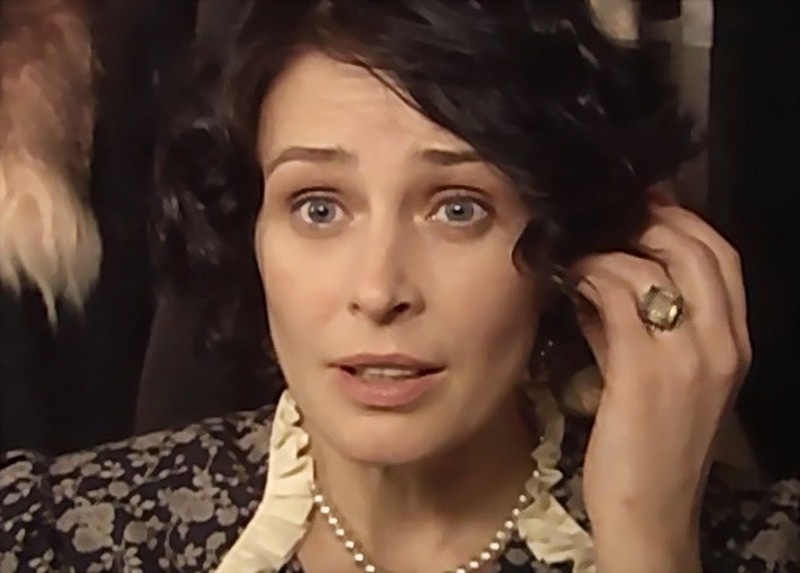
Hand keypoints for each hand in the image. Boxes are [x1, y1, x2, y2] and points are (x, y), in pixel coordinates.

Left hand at [570, 205, 750, 571]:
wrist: (649, 509)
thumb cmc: (648, 444)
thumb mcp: (654, 376)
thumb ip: (632, 327)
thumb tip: (598, 281)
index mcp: (734, 344)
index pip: (724, 258)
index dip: (685, 222)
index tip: (646, 206)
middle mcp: (722, 343)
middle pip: (699, 249)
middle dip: (653, 221)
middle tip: (609, 217)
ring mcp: (687, 356)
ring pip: (654, 266)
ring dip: (610, 249)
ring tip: (579, 252)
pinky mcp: (645, 370)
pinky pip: (620, 297)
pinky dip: (592, 276)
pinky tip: (571, 279)